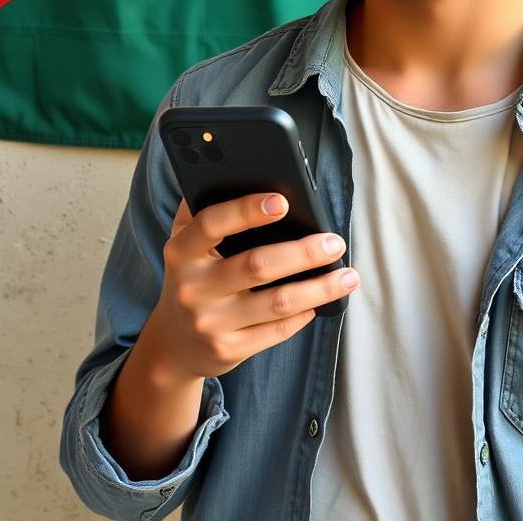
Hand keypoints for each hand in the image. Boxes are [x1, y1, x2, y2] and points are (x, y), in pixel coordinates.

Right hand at [146, 192, 358, 380]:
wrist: (174, 343)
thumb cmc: (192, 277)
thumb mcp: (185, 243)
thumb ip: (203, 208)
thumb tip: (242, 171)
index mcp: (181, 251)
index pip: (211, 224)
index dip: (246, 210)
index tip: (282, 201)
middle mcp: (192, 288)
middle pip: (257, 265)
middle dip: (303, 252)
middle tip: (335, 242)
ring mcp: (209, 323)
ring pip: (277, 302)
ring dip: (319, 288)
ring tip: (348, 276)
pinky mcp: (227, 350)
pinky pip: (277, 331)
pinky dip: (304, 314)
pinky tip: (320, 302)